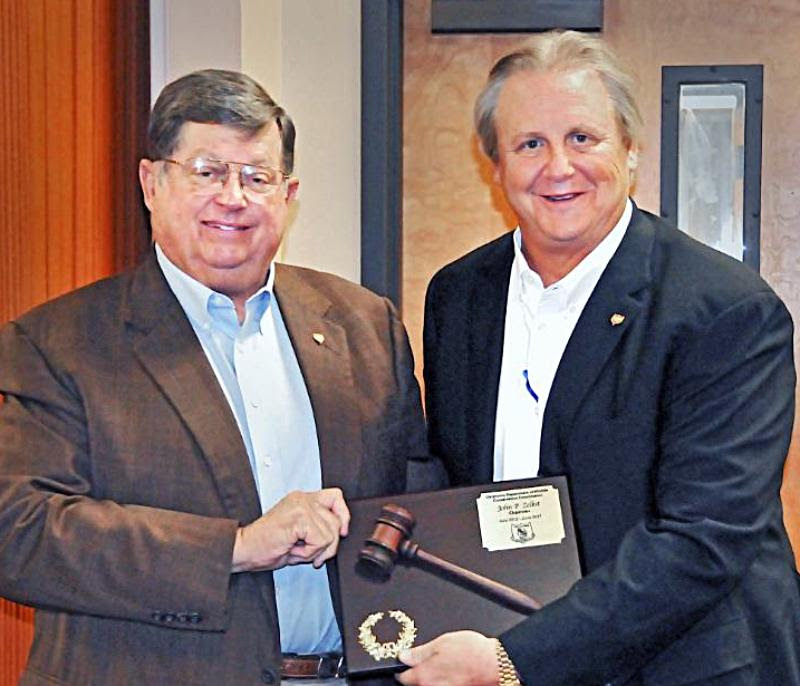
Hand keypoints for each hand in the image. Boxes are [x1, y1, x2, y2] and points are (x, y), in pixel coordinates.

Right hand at [231, 488, 349, 571]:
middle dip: (328, 544)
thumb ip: (317, 529)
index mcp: (302, 499)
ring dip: (315, 550)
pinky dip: (309, 552)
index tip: (342, 532)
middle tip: (309, 553)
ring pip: (330, 533)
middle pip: (336, 520)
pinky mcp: (299, 517)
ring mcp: (301, 506)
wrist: (243, 550)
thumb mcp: (298, 535)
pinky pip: (320, 539)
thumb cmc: (264, 545)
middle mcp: (303, 499)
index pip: (335, 497)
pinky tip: (293, 550)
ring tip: (296, 550)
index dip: (343, 515)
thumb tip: (338, 535)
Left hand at [396, 631, 497, 685]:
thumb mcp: (443, 642)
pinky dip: (445, 682)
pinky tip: (454, 673)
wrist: (497, 665)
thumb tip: (404, 655)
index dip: (404, 668)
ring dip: (434, 678)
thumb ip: (420, 652)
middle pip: (417, 684)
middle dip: (421, 674)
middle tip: (433, 661)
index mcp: (424, 676)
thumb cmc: (473, 652)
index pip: (403, 677)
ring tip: (447, 666)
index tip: (408, 663)